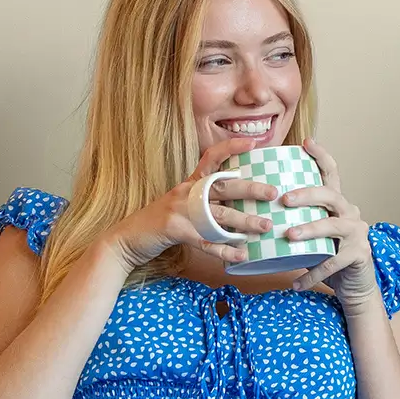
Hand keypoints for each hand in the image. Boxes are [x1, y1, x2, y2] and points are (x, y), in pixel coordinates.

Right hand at [103, 138, 273, 270]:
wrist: (126, 239)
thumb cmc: (160, 223)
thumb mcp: (182, 205)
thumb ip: (205, 201)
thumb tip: (237, 205)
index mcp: (190, 183)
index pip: (211, 158)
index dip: (231, 147)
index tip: (253, 144)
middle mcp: (186, 192)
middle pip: (223, 187)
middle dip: (250, 189)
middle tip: (273, 193)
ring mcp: (180, 211)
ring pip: (218, 215)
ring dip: (244, 222)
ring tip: (265, 226)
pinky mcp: (175, 230)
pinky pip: (205, 241)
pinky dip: (225, 250)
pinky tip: (241, 254)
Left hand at [280, 142, 382, 311]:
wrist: (354, 285)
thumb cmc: (327, 254)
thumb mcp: (313, 233)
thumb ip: (297, 220)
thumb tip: (256, 213)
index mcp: (338, 203)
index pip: (331, 173)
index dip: (321, 156)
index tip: (306, 142)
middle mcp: (350, 212)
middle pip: (330, 195)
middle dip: (307, 194)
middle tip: (284, 200)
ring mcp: (357, 233)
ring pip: (332, 226)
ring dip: (309, 230)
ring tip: (289, 236)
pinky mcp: (358, 255)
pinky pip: (333, 262)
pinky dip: (313, 273)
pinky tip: (297, 282)